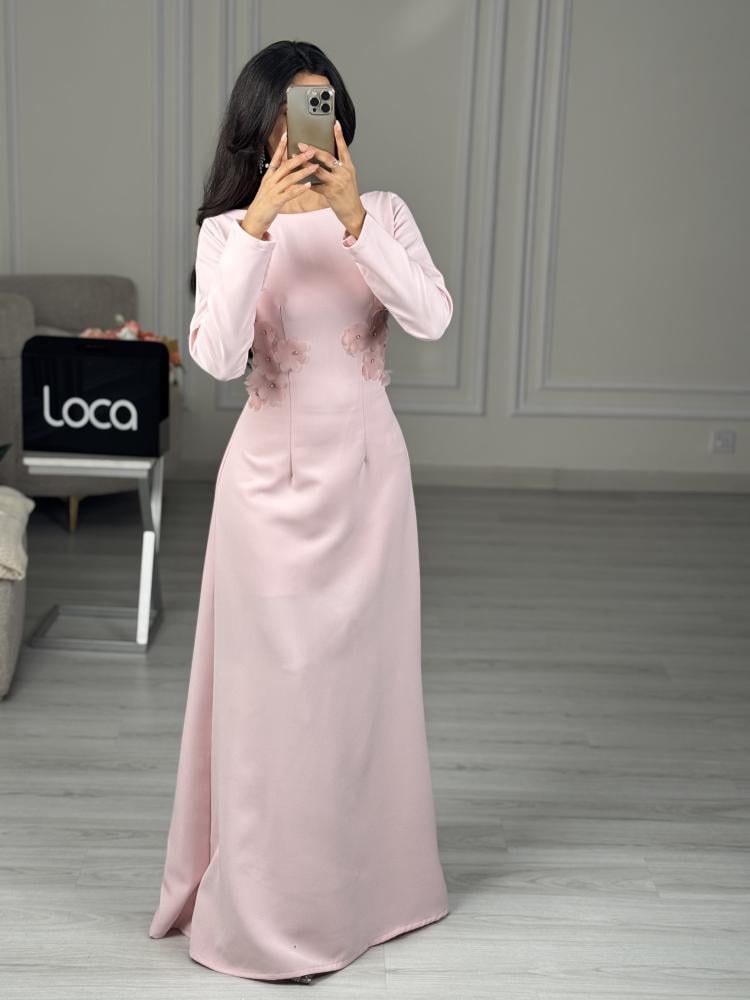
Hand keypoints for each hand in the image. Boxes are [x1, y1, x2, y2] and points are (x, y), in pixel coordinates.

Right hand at [241, 132, 318, 236]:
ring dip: (303, 171)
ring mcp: (273, 191)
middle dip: (299, 157)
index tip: (286, 134)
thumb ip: (276, 179)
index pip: (275, 158)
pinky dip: (300, 188)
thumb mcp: (269, 189)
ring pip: (290, 178)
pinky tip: (309, 185)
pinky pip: (290, 193)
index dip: (281, 146)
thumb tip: (284, 169)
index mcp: (268, 177)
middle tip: (311, 151)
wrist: (254, 220)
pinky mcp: (276, 201)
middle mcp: (271, 181)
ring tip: (315, 166)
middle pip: (286, 166)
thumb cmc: (263, 205)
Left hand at [297, 121, 365, 236]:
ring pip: (318, 170)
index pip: (344, 148)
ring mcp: (337, 183)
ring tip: (295, 157)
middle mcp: (344, 173)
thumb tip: (324, 157)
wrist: (354, 212)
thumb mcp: (348, 177)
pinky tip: (297, 177)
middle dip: (313, 150)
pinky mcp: (330, 193)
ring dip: (305, 163)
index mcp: (349, 167)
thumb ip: (338, 167)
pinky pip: (314, 185)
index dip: (339, 136)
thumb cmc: (349, 194)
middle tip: (302, 144)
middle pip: (327, 157)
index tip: (334, 123)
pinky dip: (305, 181)